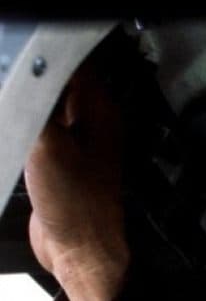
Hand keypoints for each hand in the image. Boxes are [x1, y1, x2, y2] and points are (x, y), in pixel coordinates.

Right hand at [24, 63, 129, 300]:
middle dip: (31, 77)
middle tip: (10, 77)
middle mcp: (93, 122)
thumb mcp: (46, 145)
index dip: (46, 54)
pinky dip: (23, 123)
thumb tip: (25, 73)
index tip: (20, 50)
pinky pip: (39, 129)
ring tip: (11, 100)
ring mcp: (77, 140)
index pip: (74, 62)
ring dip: (25, 101)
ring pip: (45, 104)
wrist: (77, 250)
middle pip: (58, 80)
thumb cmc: (75, 205)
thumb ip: (35, 103)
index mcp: (100, 111)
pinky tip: (12, 126)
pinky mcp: (59, 159)